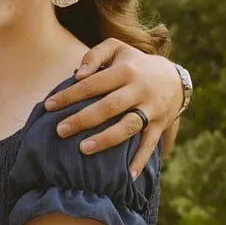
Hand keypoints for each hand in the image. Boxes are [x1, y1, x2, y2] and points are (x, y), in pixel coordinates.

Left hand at [45, 40, 187, 168]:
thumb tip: (77, 75)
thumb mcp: (117, 48)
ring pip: (128, 125)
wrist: (175, 78)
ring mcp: (151, 109)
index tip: (49, 106)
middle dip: (84, 119)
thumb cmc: (135, 64)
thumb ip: (94, 55)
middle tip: (60, 130)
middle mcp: (139, 89)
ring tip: (84, 149)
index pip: (93, 83)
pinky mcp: (161, 125)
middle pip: (109, 106)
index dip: (70, 95)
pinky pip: (150, 144)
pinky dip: (141, 160)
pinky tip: (128, 176)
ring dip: (107, 139)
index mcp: (125, 70)